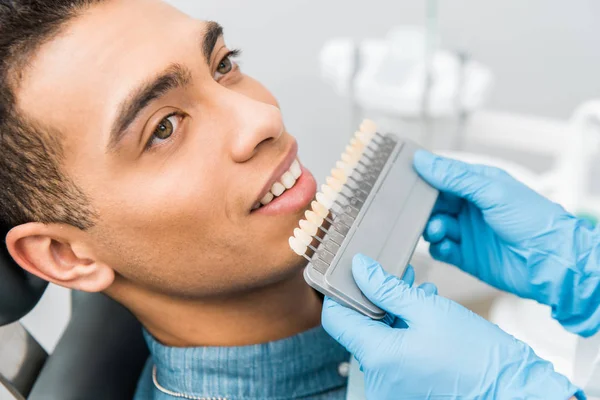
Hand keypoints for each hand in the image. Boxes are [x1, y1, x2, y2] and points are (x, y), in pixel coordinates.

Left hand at [322, 254, 582, 399]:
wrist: (508, 387)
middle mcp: (378, 378)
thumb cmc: (476, 355)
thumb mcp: (428, 309)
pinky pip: (390, 352)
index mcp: (378, 357)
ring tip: (414, 290)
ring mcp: (389, 386)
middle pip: (357, 327)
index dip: (340, 292)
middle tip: (394, 276)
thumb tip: (360, 269)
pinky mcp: (402, 387)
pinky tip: (420, 311)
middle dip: (374, 298)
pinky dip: (400, 330)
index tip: (351, 274)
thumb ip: (387, 288)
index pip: (336, 320)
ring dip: (391, 312)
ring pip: (376, 338)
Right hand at [413, 150, 599, 335]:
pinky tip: (444, 245)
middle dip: (423, 205)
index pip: (442, 175)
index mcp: (478, 185)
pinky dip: (437, 247)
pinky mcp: (466, 255)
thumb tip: (425, 161)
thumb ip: (455, 177)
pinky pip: (441, 249)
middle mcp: (471, 207)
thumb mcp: (492, 191)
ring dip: (430, 227)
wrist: (552, 263)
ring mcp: (468, 231)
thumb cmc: (535, 221)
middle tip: (416, 209)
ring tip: (437, 230)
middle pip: (434, 202)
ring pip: (434, 225)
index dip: (424, 176)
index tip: (404, 176)